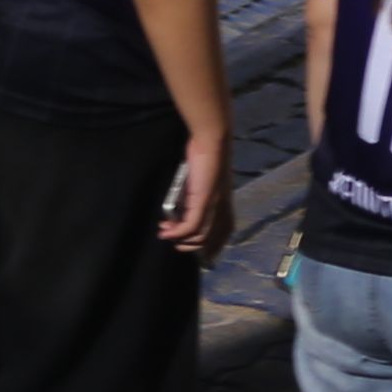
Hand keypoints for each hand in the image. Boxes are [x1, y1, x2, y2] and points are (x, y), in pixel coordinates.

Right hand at [158, 133, 230, 255]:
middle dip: (193, 248)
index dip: (213, 246)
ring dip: (180, 239)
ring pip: (200, 235)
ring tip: (165, 233)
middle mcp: (223, 208)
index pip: (225, 233)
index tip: (196, 250)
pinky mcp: (204, 201)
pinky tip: (166, 231)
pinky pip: (191, 225)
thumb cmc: (204, 157)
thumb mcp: (201, 182)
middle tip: (176, 245)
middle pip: (213, 239)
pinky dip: (177, 232)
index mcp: (226, 203)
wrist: (210, 140)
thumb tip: (181, 212)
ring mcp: (214, 205)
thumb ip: (196, 196)